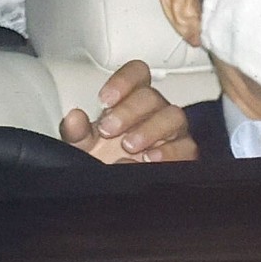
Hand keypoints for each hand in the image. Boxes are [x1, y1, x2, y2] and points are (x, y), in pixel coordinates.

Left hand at [59, 60, 198, 162]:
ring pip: (174, 116)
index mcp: (132, 101)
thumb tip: (73, 118)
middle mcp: (155, 111)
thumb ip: (78, 131)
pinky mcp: (184, 152)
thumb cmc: (105, 159)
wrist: (116, 188)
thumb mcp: (84, 146)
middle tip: (109, 129)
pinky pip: (187, 146)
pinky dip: (169, 152)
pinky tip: (149, 158)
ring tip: (129, 145)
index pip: (137, 74)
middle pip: (152, 95)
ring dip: (150, 129)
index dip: (124, 81)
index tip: (105, 100)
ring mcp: (172, 131)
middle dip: (129, 111)